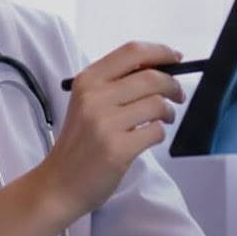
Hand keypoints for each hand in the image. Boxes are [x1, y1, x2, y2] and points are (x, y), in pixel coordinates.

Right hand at [39, 41, 184, 218]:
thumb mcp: (86, 103)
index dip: (160, 52)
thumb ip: (115, 84)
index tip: (175, 58)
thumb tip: (157, 67)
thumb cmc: (78, 143)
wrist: (59, 183)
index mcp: (87, 80)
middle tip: (178, 94)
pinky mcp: (118, 149)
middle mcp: (94, 98)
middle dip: (173, 85)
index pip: (132, 52)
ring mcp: (105, 124)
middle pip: (151, 77)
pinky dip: (159, 133)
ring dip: (169, 111)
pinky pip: (156, 131)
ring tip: (164, 118)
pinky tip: (149, 136)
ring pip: (157, 104)